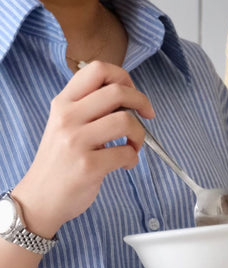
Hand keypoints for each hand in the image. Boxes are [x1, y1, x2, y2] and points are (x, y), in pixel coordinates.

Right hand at [12, 61, 154, 237]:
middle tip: (147, 115)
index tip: (133, 93)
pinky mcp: (88, 166)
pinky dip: (133, 159)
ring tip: (134, 146)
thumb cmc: (59, 163)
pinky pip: (125, 153)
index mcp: (63, 103)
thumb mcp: (64, 126)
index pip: (97, 70)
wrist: (40, 198)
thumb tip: (126, 99)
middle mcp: (68, 117)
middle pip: (117, 91)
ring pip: (125, 121)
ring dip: (140, 134)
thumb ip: (88, 109)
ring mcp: (77, 141)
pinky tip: (125, 164)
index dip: (123, 77)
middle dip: (141, 102)